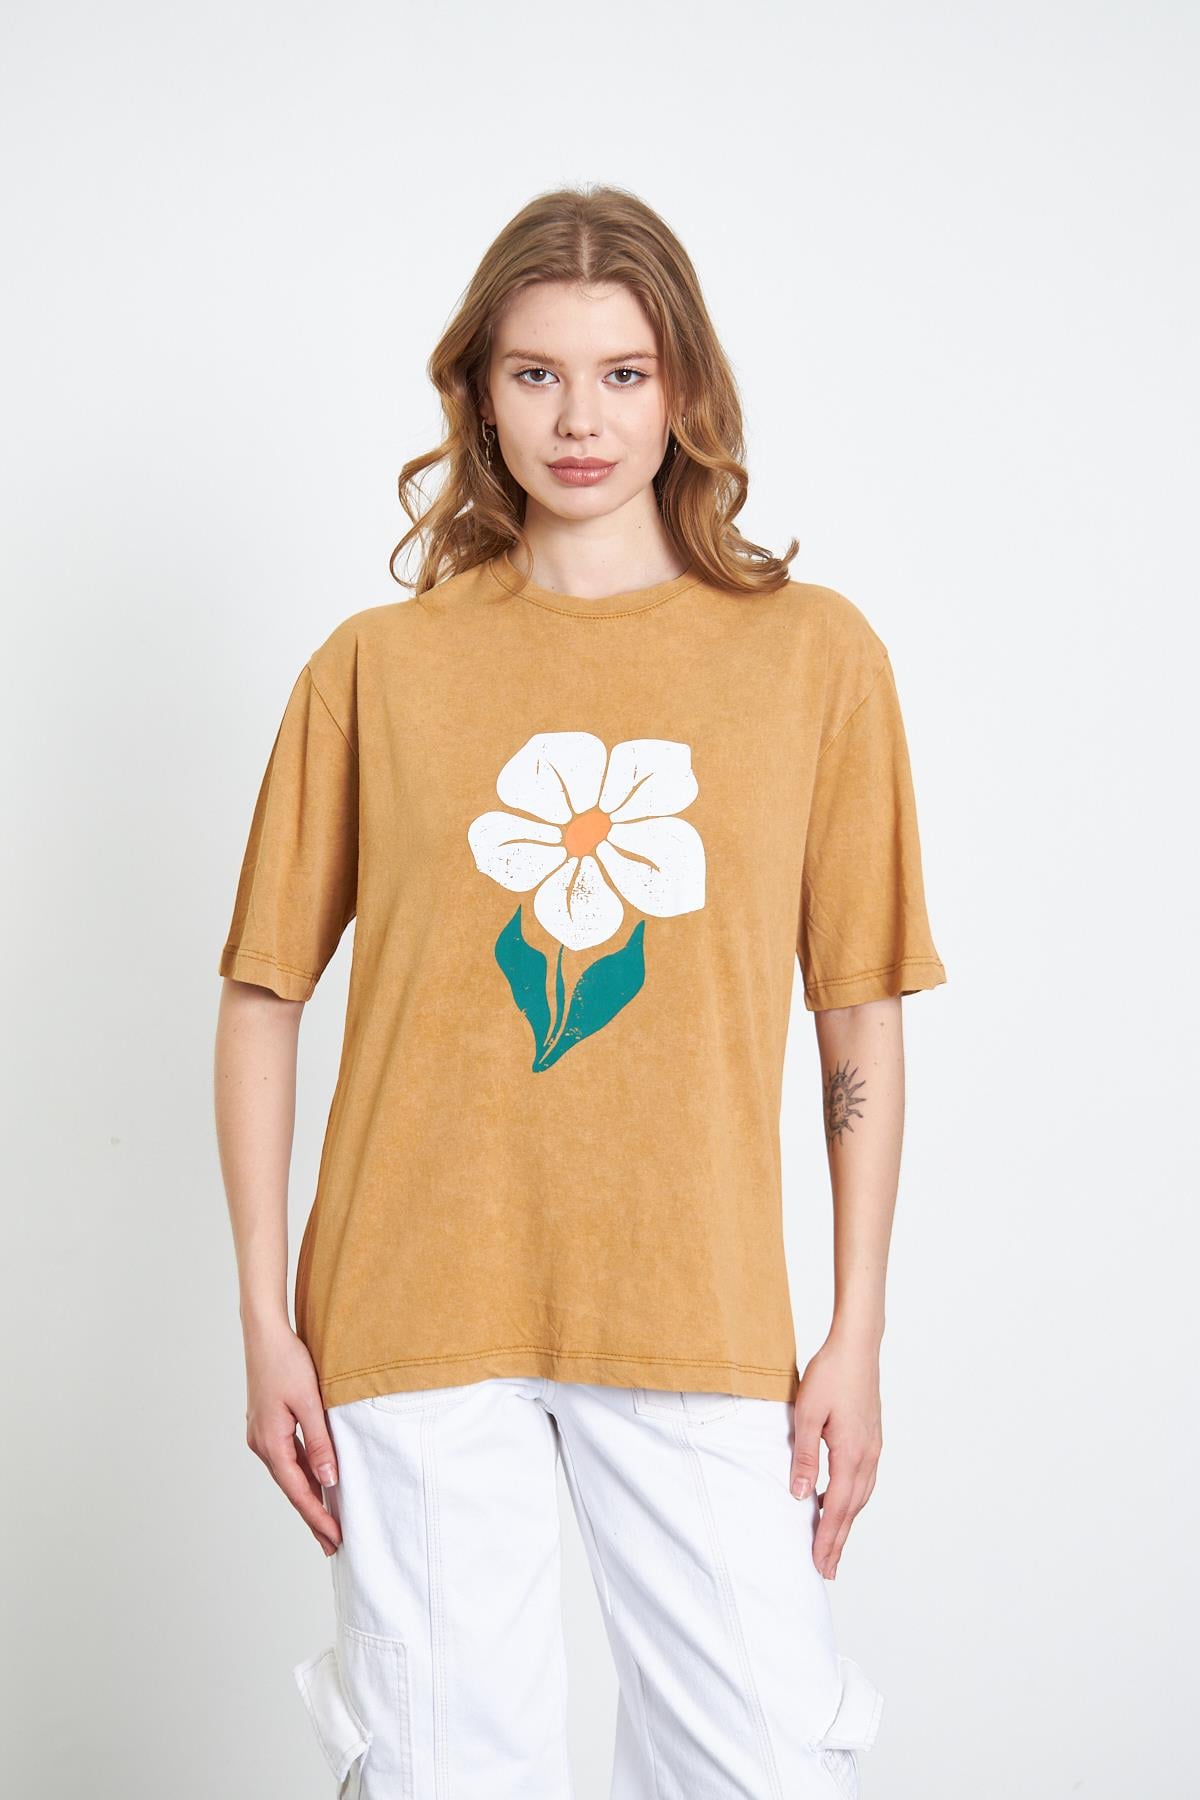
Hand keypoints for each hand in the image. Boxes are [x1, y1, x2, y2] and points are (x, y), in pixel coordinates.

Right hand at [244, 1313, 341, 1557]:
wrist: (264, 1334)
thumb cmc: (287, 1362)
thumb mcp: (310, 1402)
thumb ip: (320, 1442)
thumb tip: (328, 1480)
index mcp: (270, 1441)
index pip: (297, 1490)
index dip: (316, 1515)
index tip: (334, 1537)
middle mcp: (261, 1443)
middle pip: (291, 1488)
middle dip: (312, 1515)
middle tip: (332, 1544)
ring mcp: (261, 1435)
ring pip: (288, 1475)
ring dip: (307, 1497)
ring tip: (326, 1521)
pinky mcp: (266, 1426)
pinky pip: (287, 1458)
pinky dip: (302, 1475)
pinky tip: (316, 1483)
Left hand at [788, 1334, 881, 1579]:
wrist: (858, 1346)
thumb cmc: (831, 1374)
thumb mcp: (807, 1414)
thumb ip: (804, 1457)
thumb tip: (800, 1496)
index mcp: (851, 1454)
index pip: (838, 1508)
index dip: (828, 1538)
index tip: (819, 1564)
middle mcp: (868, 1456)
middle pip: (853, 1509)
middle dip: (838, 1540)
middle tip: (827, 1570)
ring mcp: (873, 1447)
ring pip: (861, 1496)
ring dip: (846, 1522)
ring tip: (833, 1544)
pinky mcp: (872, 1438)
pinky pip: (863, 1480)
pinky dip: (852, 1499)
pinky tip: (839, 1501)